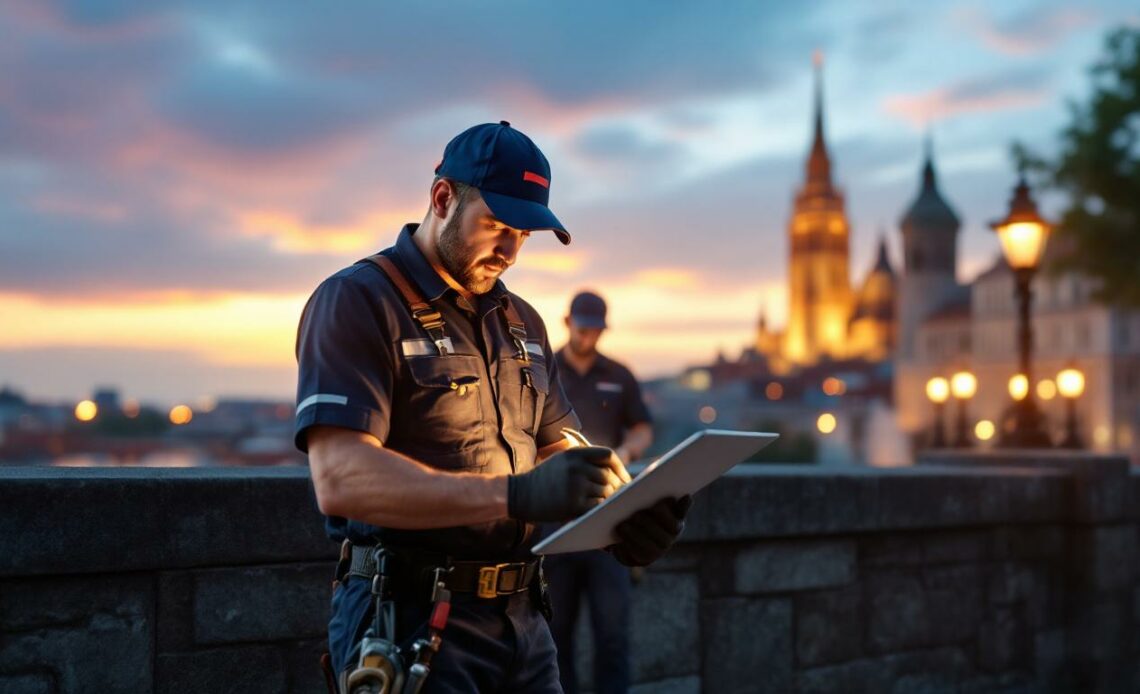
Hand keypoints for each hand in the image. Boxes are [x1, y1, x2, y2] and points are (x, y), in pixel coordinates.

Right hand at [508, 446, 629, 521]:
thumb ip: (584, 462)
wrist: (518, 495)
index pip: (608, 455)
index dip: (620, 468)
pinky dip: (600, 511)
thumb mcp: (562, 461)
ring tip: (609, 507)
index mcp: (575, 453)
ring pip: (605, 492)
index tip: (625, 479)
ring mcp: (574, 485)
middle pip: (609, 476)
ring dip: (609, 501)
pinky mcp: (571, 504)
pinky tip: (599, 514)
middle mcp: (576, 466)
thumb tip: (615, 473)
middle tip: (620, 498)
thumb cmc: (544, 480)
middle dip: (617, 488)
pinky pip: (597, 507)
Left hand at [608, 495, 690, 566]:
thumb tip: (688, 497)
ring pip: (645, 550)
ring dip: (633, 538)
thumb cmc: (652, 511)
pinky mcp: (637, 560)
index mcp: (675, 528)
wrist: (637, 527)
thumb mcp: (664, 505)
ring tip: (622, 526)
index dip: (665, 516)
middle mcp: (666, 544)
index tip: (656, 506)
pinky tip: (616, 542)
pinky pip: (631, 559)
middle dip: (647, 527)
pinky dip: (623, 551)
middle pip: (660, 539)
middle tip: (636, 515)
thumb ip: (675, 503)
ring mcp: (653, 554)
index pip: (674, 525)